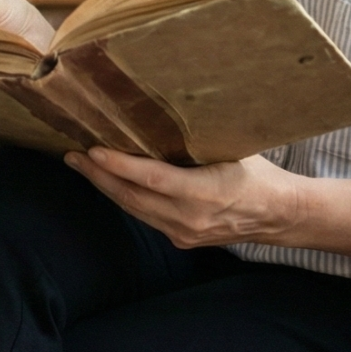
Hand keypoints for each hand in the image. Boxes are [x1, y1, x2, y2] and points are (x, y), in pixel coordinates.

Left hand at [63, 149, 300, 248]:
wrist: (278, 216)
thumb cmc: (257, 174)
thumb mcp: (231, 150)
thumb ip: (196, 141)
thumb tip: (161, 112)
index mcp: (204, 193)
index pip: (151, 179)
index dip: (119, 165)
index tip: (92, 151)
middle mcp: (189, 218)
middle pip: (132, 197)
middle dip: (98, 175)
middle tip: (72, 154)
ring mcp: (183, 233)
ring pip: (134, 209)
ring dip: (106, 187)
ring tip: (82, 166)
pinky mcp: (181, 240)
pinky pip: (145, 216)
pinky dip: (126, 198)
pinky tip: (111, 182)